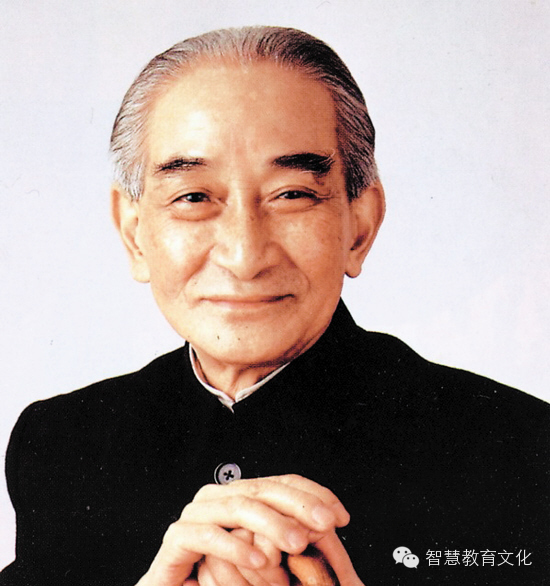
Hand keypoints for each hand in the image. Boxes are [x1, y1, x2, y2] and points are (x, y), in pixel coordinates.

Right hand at [136, 474, 348, 585]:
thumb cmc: (222, 575)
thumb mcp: (265, 554)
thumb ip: (289, 537)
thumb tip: (331, 527)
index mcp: (240, 494)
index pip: (281, 483)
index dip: (313, 494)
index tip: (340, 515)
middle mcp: (218, 496)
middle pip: (263, 490)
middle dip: (298, 505)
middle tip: (325, 524)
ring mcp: (196, 513)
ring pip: (239, 508)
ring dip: (272, 524)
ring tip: (297, 543)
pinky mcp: (178, 537)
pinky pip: (208, 535)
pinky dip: (236, 547)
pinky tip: (259, 560)